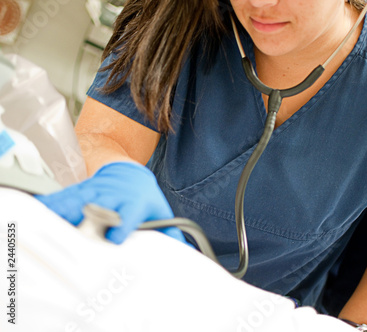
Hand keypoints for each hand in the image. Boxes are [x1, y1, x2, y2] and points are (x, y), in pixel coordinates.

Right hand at [35, 162, 185, 244]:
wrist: (129, 173)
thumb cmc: (144, 197)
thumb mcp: (160, 211)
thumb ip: (170, 231)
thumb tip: (184, 249)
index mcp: (134, 202)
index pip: (130, 213)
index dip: (124, 224)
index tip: (116, 237)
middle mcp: (114, 196)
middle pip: (100, 208)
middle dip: (90, 221)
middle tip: (80, 236)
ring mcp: (95, 192)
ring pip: (79, 201)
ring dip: (66, 213)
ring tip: (53, 225)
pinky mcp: (81, 190)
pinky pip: (64, 198)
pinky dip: (52, 206)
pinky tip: (42, 214)